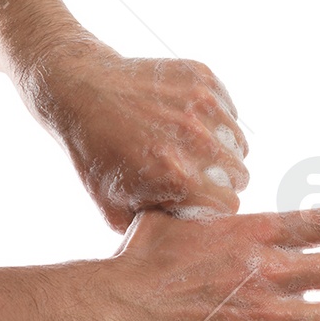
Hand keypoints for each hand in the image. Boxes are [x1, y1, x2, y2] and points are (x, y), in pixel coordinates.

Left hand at [21, 36, 248, 224]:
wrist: (79, 89)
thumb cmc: (97, 154)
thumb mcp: (116, 211)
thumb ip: (156, 231)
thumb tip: (188, 243)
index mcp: (178, 177)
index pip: (228, 206)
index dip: (214, 208)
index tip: (199, 202)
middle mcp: (195, 139)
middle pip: (240, 175)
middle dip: (222, 180)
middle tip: (198, 176)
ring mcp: (200, 104)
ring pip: (239, 143)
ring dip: (223, 150)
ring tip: (195, 151)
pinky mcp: (201, 77)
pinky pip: (230, 111)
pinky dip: (218, 120)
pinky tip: (192, 124)